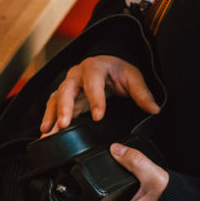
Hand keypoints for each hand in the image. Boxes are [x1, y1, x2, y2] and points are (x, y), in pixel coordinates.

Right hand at [40, 55, 159, 133]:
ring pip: (56, 98)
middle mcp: (77, 74)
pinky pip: (53, 107)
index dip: (95, 99)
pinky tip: (45, 134)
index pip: (93, 82)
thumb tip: (154, 108)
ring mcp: (69, 86)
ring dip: (52, 115)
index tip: (98, 116)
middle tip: (64, 124)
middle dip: (64, 107)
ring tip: (48, 131)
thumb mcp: (133, 78)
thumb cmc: (119, 71)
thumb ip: (142, 93)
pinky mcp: (65, 98)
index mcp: (95, 66)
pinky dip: (49, 120)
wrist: (108, 66)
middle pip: (67, 88)